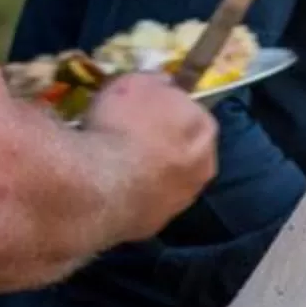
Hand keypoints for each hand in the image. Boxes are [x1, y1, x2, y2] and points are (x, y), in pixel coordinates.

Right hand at [78, 69, 218, 241]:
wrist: (100, 184)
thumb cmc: (122, 124)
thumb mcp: (136, 82)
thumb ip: (155, 83)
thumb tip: (165, 84)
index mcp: (204, 128)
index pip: (193, 113)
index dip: (167, 110)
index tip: (144, 110)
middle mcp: (204, 167)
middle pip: (185, 149)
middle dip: (163, 143)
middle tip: (129, 137)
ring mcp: (182, 201)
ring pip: (168, 180)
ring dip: (150, 172)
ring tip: (116, 164)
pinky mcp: (157, 224)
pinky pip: (146, 203)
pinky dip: (134, 195)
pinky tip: (111, 188)